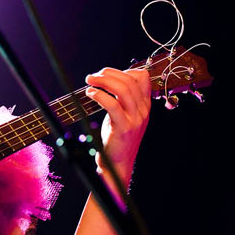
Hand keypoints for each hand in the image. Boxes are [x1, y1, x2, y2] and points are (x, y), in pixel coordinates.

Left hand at [84, 67, 150, 183]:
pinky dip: (99, 95)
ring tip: (90, 82)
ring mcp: (135, 119)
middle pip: (130, 80)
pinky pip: (112, 105)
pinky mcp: (123, 127)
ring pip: (123, 90)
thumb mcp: (124, 115)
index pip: (142, 77)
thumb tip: (108, 80)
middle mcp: (142, 111)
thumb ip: (122, 100)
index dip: (123, 71)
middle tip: (92, 76)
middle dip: (108, 74)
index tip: (106, 74)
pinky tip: (90, 94)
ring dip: (103, 81)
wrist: (118, 164)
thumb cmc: (117, 139)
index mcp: (144, 105)